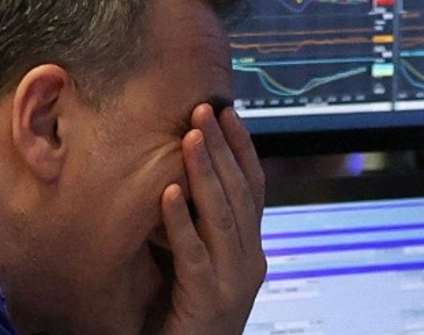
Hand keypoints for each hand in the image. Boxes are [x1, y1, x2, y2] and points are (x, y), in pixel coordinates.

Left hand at [150, 104, 265, 334]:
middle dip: (222, 148)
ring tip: (190, 137)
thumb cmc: (187, 313)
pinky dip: (181, 222)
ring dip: (204, 172)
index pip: (254, 188)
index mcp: (250, 250)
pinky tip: (169, 193)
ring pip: (222, 216)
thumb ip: (202, 227)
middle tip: (204, 110)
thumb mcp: (202, 263)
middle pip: (240, 193)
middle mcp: (250, 262)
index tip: (228, 113)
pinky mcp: (207, 300)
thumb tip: (183, 176)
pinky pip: (194, 254)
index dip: (242, 149)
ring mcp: (232, 282)